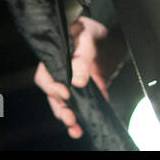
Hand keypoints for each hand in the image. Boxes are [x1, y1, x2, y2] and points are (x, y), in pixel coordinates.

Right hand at [33, 16, 126, 138]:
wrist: (114, 36)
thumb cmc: (93, 30)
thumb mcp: (87, 37)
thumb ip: (82, 57)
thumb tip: (77, 81)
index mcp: (55, 59)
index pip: (45, 77)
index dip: (52, 88)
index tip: (65, 94)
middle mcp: (62, 74)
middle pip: (55, 97)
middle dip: (60, 110)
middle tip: (70, 118)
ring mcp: (75, 84)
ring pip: (67, 105)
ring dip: (70, 118)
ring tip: (76, 128)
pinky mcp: (89, 91)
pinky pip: (85, 106)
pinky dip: (86, 117)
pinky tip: (88, 125)